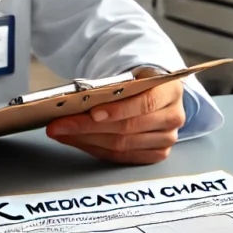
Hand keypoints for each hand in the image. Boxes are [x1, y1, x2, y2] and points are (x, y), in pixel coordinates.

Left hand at [46, 67, 185, 164]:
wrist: (155, 92)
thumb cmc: (139, 82)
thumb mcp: (132, 76)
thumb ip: (112, 88)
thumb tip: (75, 101)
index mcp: (170, 91)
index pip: (145, 103)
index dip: (118, 110)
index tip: (91, 112)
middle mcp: (173, 117)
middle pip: (128, 128)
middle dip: (88, 127)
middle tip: (59, 125)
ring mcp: (167, 139)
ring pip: (121, 145)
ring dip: (86, 140)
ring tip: (61, 133)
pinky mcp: (157, 154)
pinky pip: (121, 156)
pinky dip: (95, 149)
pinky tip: (77, 141)